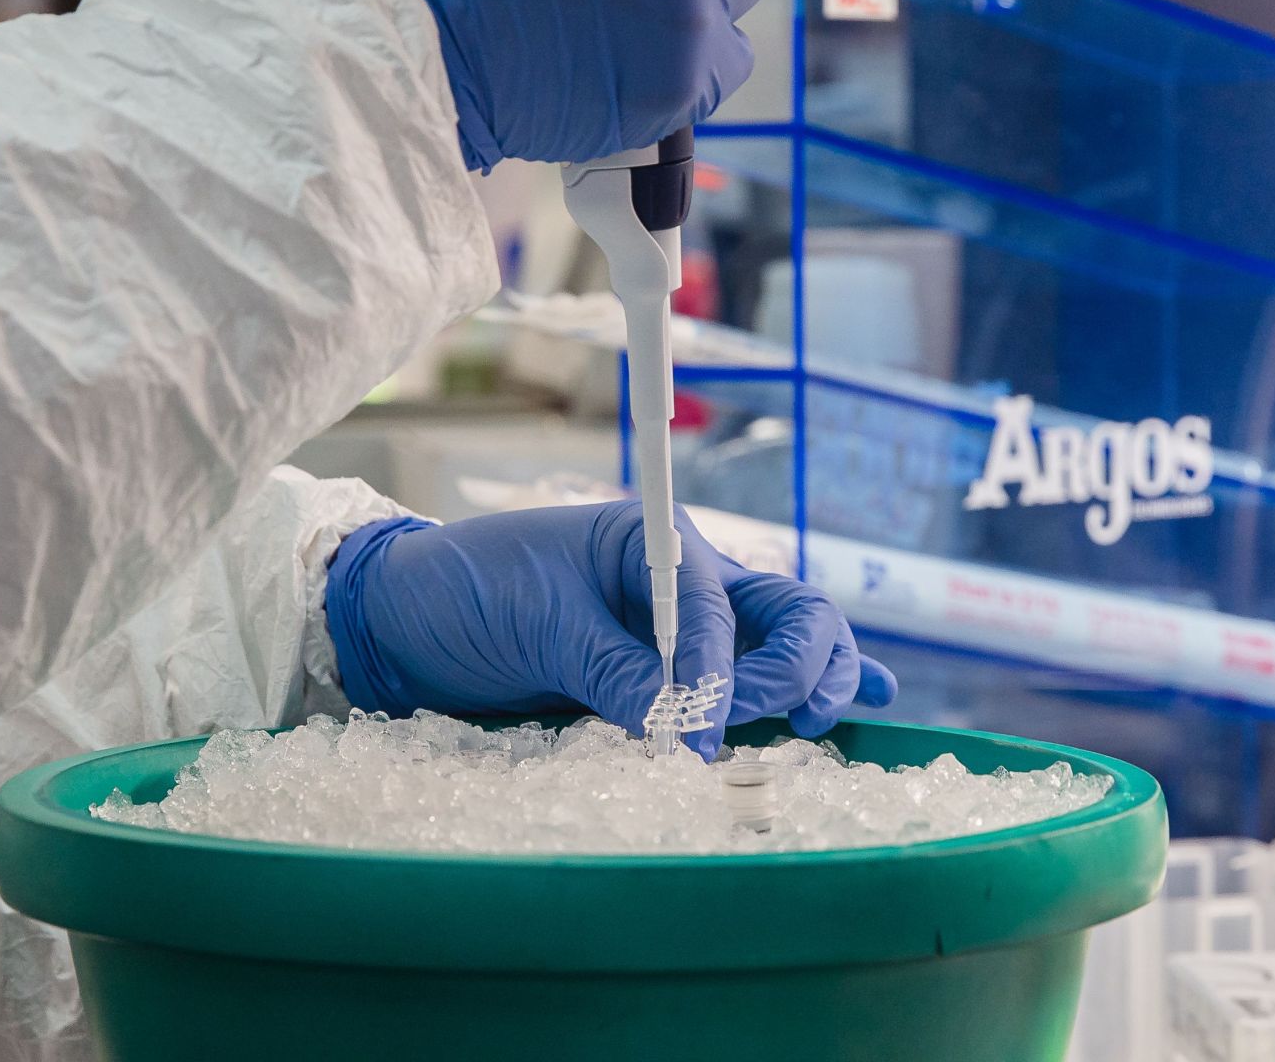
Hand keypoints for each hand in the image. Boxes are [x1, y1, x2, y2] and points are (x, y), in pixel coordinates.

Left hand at [323, 503, 897, 759]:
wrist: (405, 621)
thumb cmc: (465, 593)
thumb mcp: (535, 622)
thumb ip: (612, 670)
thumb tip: (683, 725)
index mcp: (653, 541)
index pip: (717, 605)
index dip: (722, 671)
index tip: (703, 734)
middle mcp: (684, 581)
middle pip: (786, 613)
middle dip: (801, 665)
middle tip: (780, 722)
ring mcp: (682, 629)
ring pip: (785, 644)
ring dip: (816, 680)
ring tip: (820, 724)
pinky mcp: (668, 675)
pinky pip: (753, 675)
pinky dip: (809, 688)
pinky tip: (869, 705)